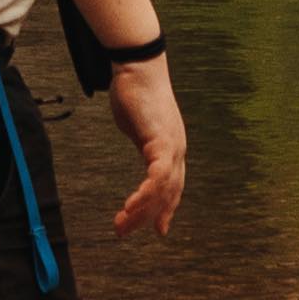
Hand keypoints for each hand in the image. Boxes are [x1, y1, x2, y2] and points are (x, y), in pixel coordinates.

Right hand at [108, 54, 185, 237]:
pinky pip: (157, 176)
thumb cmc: (134, 91)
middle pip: (168, 192)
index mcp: (171, 146)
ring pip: (163, 189)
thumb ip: (143, 141)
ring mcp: (173, 145)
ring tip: (121, 224)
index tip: (157, 228)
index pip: (173, 185)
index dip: (166, 208)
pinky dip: (145, 193)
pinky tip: (131, 206)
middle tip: (124, 231)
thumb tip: (142, 145)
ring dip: (141, 210)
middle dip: (147, 215)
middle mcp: (177, 149)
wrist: (137, 68)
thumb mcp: (138, 125)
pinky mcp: (162, 140)